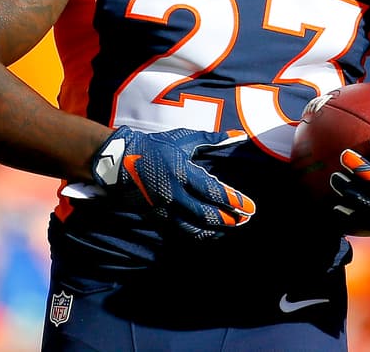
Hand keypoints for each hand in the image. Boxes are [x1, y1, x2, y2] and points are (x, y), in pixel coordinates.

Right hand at [91, 125, 255, 237]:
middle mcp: (172, 193)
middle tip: (246, 219)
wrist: (118, 162)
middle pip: (205, 214)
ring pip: (192, 228)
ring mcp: (163, 208)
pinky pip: (179, 232)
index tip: (251, 207)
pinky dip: (197, 235)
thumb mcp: (183, 139)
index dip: (233, 201)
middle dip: (228, 219)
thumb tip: (239, 134)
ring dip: (214, 230)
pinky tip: (210, 233)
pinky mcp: (155, 217)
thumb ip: (213, 139)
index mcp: (182, 172)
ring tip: (231, 228)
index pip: (212, 191)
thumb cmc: (155, 146)